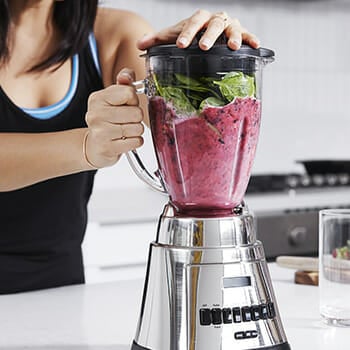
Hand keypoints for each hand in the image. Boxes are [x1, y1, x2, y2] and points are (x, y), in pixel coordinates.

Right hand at [84, 68, 143, 168]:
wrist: (96, 146)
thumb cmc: (108, 120)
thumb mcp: (113, 98)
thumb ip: (123, 83)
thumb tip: (127, 75)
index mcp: (98, 98)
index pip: (129, 93)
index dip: (133, 100)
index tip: (126, 105)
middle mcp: (96, 114)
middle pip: (136, 112)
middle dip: (136, 117)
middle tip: (127, 120)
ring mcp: (101, 132)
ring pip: (137, 128)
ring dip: (136, 130)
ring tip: (125, 130)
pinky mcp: (108, 148)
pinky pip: (136, 142)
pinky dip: (135, 142)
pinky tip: (126, 140)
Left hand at [137, 9, 258, 50]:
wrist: (205, 34)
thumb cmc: (191, 35)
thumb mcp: (174, 36)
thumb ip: (158, 40)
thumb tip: (140, 44)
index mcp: (198, 19)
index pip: (192, 23)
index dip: (187, 33)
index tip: (181, 45)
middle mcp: (214, 20)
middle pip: (213, 24)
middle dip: (209, 35)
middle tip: (204, 47)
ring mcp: (228, 26)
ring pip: (232, 27)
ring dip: (233, 36)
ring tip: (232, 46)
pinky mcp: (240, 33)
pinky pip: (247, 34)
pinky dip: (251, 39)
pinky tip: (255, 45)